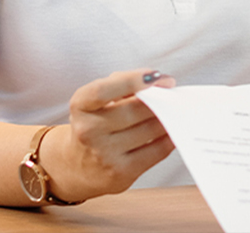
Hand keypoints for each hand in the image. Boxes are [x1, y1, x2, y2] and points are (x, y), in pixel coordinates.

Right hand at [41, 69, 175, 201]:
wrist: (76, 167)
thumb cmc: (94, 123)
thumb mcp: (97, 100)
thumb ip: (121, 84)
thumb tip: (159, 82)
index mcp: (80, 106)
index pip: (102, 91)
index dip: (131, 80)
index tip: (154, 76)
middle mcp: (87, 131)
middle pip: (133, 110)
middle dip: (158, 99)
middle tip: (170, 91)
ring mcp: (104, 155)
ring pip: (148, 130)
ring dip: (166, 117)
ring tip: (173, 109)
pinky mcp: (121, 174)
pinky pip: (156, 152)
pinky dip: (168, 138)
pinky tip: (171, 130)